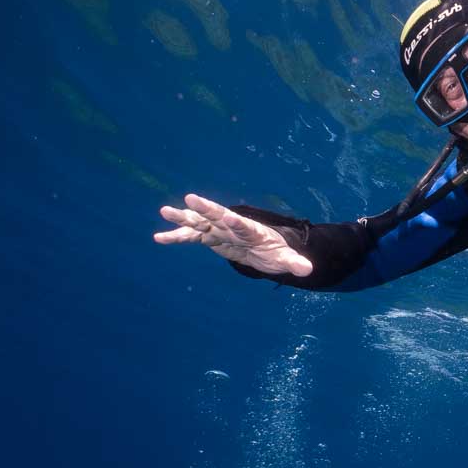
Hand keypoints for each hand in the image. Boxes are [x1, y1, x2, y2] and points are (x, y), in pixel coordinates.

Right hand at [154, 193, 313, 276]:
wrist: (267, 251)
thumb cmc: (277, 253)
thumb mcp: (286, 259)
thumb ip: (295, 262)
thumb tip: (308, 269)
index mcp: (253, 230)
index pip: (244, 225)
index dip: (236, 222)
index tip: (227, 216)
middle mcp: (234, 227)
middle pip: (218, 216)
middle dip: (205, 208)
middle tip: (190, 198)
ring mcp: (221, 231)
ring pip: (200, 222)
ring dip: (184, 217)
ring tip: (164, 211)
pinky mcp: (211, 238)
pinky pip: (192, 237)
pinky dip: (177, 237)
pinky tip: (159, 237)